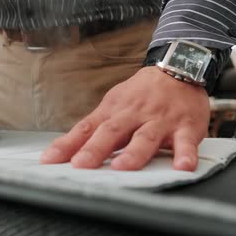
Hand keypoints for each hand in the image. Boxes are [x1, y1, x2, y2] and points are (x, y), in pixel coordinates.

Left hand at [40, 67, 209, 170]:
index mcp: (113, 111)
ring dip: (134, 153)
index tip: (50, 159)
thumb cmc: (141, 94)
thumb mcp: (113, 105)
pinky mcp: (186, 127)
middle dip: (95, 149)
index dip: (67, 145)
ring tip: (123, 167)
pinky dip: (185, 154)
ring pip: (145, 138)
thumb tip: (63, 150)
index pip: (85, 129)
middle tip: (81, 165)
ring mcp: (160, 121)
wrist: (179, 68)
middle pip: (111, 132)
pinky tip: (182, 167)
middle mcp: (133, 115)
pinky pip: (186, 142)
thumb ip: (91, 129)